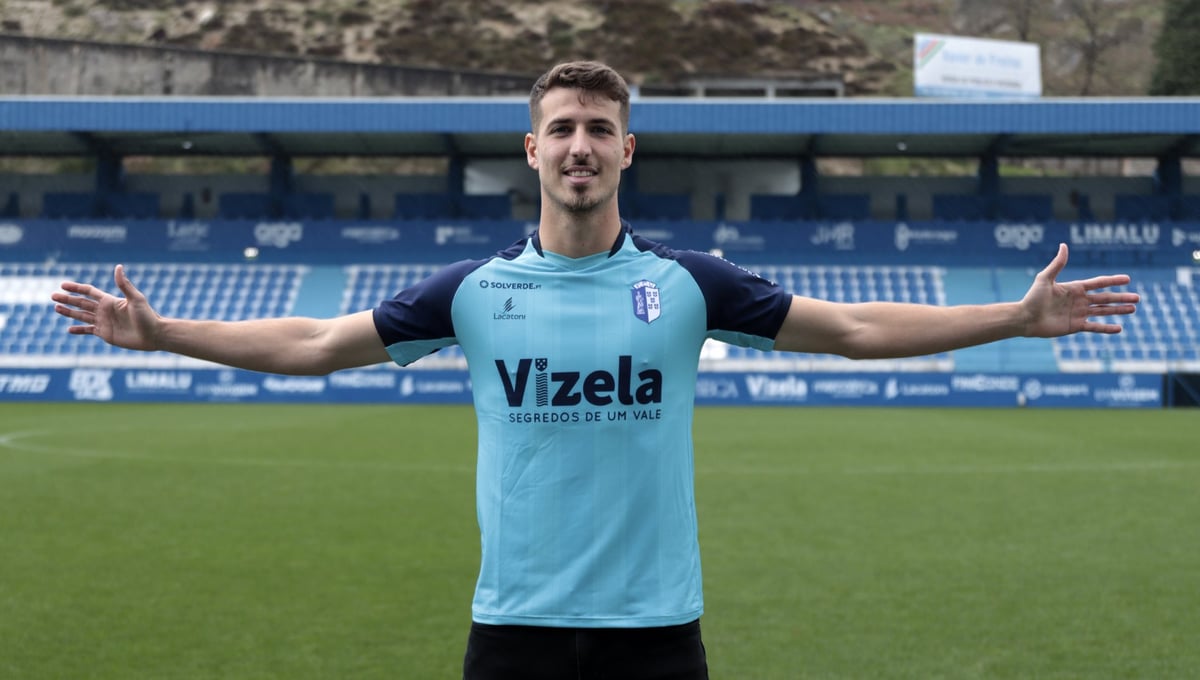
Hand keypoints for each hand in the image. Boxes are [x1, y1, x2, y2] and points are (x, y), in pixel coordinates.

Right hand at [52, 264, 161, 350]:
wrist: (154, 335)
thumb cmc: (148, 316)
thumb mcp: (136, 299)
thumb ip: (124, 284)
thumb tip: (118, 267)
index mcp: (110, 300)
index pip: (89, 292)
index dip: (76, 287)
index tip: (63, 284)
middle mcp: (105, 310)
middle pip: (82, 303)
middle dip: (67, 299)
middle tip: (52, 296)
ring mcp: (104, 322)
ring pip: (82, 316)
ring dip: (69, 312)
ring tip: (56, 308)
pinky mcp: (106, 334)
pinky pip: (89, 331)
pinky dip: (79, 330)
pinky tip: (69, 329)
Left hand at [1021, 243, 1139, 337]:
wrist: (1025, 318)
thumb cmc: (1033, 298)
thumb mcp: (1045, 278)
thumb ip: (1057, 264)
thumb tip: (1064, 245)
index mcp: (1074, 288)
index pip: (1098, 283)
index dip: (1112, 281)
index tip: (1127, 279)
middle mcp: (1078, 301)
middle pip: (1105, 298)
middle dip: (1121, 298)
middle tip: (1138, 298)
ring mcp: (1078, 314)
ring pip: (1103, 311)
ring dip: (1118, 310)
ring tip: (1133, 309)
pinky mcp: (1075, 326)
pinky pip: (1094, 327)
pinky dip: (1106, 328)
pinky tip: (1119, 328)